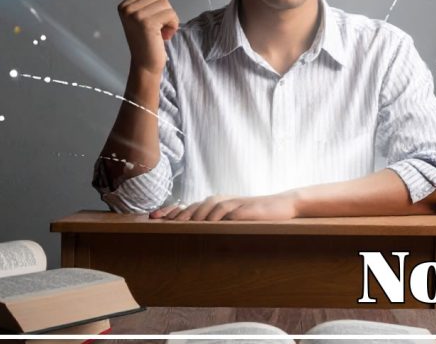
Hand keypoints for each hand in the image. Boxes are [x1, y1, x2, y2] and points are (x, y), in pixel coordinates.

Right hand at [117, 0, 179, 75]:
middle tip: (159, 28)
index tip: (153, 22)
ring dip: (170, 19)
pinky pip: (171, 14)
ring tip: (161, 32)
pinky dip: (173, 25)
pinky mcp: (147, 23)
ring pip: (166, 4)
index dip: (158, 5)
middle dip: (165, 11)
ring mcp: (136, 15)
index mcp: (124, 5)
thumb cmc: (148, 41)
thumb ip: (149, 2)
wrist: (145, 64)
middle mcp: (127, 9)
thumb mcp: (143, 17)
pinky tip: (165, 36)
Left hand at [150, 193, 299, 220]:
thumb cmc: (255, 215)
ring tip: (180, 224)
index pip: (189, 206)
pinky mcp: (244, 209)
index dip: (171, 211)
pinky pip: (228, 211)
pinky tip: (207, 223)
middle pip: (195, 206)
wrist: (281, 206)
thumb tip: (196, 235)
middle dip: (177, 214)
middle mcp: (222, 201)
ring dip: (194, 215)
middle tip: (161, 222)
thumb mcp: (234, 219)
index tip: (153, 217)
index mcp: (216, 204)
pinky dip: (216, 217)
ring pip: (209, 207)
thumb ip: (217, 224)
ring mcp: (233, 204)